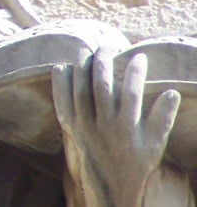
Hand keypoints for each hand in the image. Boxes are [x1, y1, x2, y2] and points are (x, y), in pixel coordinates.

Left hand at [52, 48, 180, 206]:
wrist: (111, 186)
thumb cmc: (136, 162)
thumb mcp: (154, 144)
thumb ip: (162, 118)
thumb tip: (172, 92)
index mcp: (127, 126)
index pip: (132, 92)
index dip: (136, 71)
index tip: (140, 55)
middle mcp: (104, 124)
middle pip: (101, 86)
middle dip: (103, 61)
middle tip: (107, 46)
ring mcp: (84, 125)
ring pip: (80, 90)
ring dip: (81, 67)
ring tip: (85, 50)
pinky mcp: (70, 129)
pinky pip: (61, 103)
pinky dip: (59, 85)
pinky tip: (61, 67)